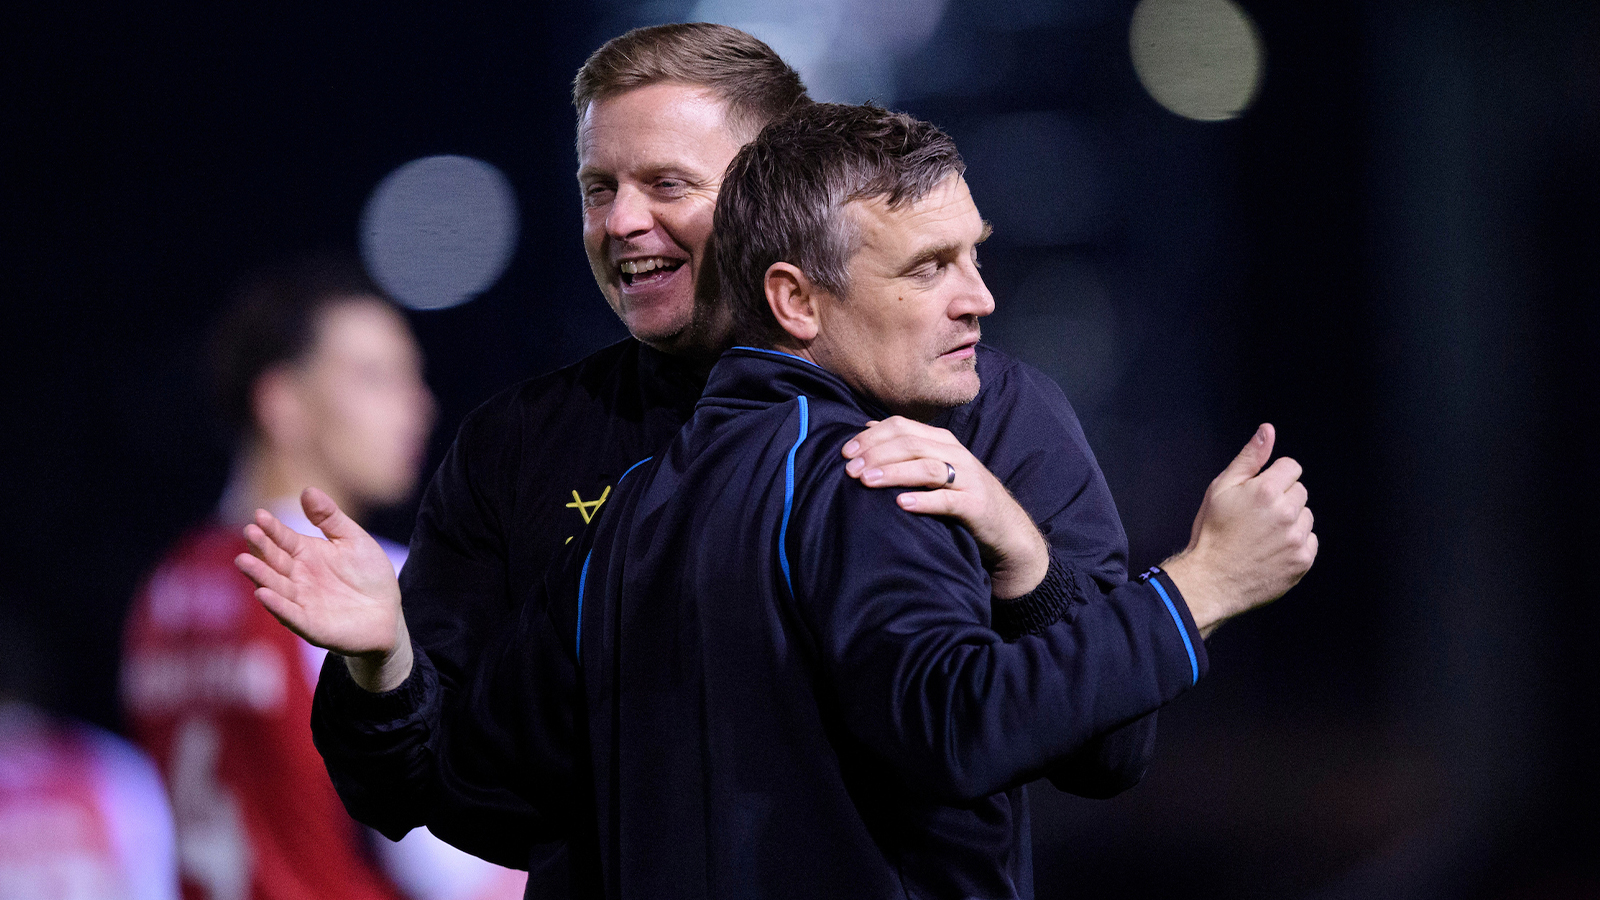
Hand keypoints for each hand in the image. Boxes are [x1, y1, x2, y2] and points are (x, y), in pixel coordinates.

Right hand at [234, 486, 412, 690]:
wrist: (388, 613)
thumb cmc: (369, 575)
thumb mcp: (353, 540)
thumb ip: (330, 518)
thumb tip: (307, 489)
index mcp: (306, 554)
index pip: (283, 538)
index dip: (271, 528)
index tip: (260, 515)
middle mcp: (298, 577)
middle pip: (274, 561)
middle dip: (261, 548)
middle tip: (250, 532)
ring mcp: (301, 601)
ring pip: (276, 587)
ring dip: (260, 575)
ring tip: (244, 561)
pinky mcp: (310, 624)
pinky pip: (290, 615)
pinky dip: (277, 605)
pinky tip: (263, 594)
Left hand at [843, 416, 1048, 598]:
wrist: (1005, 528)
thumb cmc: (961, 496)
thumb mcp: (936, 466)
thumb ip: (907, 448)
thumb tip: (868, 429)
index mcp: (942, 441)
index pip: (902, 427)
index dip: (871, 437)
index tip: (845, 453)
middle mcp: (956, 454)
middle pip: (910, 443)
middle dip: (876, 454)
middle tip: (850, 470)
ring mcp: (967, 478)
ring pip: (926, 467)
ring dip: (893, 472)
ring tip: (867, 481)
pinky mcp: (975, 505)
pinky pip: (947, 500)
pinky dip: (924, 500)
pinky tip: (902, 504)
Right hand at [1162, 424, 1317, 636]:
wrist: (1211, 579)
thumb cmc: (1212, 533)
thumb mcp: (1221, 488)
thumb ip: (1249, 458)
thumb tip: (1267, 431)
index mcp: (1266, 490)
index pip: (1291, 467)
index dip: (1273, 477)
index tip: (1258, 493)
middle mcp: (1286, 513)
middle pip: (1300, 491)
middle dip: (1282, 498)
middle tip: (1257, 516)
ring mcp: (1297, 539)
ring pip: (1306, 516)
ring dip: (1291, 521)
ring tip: (1264, 535)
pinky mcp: (1302, 561)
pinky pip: (1310, 541)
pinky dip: (1295, 544)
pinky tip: (1272, 550)